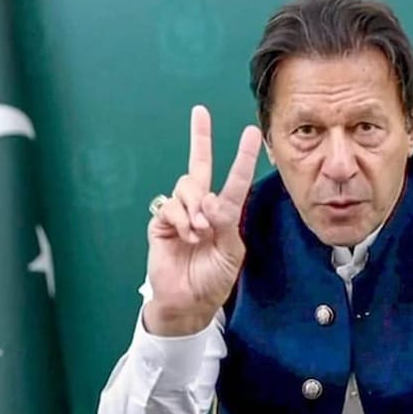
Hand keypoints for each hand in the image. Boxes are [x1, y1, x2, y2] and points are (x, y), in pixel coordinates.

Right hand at [145, 104, 261, 334]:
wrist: (189, 302)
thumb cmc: (214, 278)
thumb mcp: (232, 251)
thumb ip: (225, 222)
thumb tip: (208, 200)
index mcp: (225, 213)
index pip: (235, 179)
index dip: (242, 156)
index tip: (251, 133)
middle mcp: (201, 207)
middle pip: (199, 165)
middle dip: (200, 137)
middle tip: (200, 112)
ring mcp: (180, 213)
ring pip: (187, 186)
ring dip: (196, 206)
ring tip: (200, 232)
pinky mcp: (161, 222)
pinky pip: (171, 206)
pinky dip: (182, 220)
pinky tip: (187, 236)